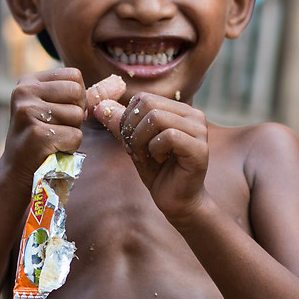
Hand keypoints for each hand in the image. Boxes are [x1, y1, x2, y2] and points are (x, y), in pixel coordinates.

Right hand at [3, 66, 88, 184]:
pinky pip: (75, 136)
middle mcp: (24, 91)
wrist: (18, 171)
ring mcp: (28, 112)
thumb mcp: (61, 110)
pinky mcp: (36, 134)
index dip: (76, 98)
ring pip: (77, 116)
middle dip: (76, 115)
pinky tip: (51, 150)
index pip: (75, 76)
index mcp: (28, 81)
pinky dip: (69, 147)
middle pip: (77, 93)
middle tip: (56, 129)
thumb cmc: (43, 138)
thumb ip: (90, 95)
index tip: (58, 114)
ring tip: (52, 140)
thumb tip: (121, 82)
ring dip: (72, 132)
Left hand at [104, 88, 210, 223]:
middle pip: (148, 105)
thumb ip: (120, 124)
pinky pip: (169, 136)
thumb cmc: (158, 171)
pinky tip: (160, 161)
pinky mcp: (200, 148)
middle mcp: (194, 115)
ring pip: (156, 118)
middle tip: (137, 151)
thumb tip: (98, 106)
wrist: (176, 200)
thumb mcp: (135, 143)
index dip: (128, 119)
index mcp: (180, 110)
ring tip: (148, 157)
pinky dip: (155, 150)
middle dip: (133, 130)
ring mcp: (199, 131)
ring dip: (142, 141)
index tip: (132, 143)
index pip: (144, 98)